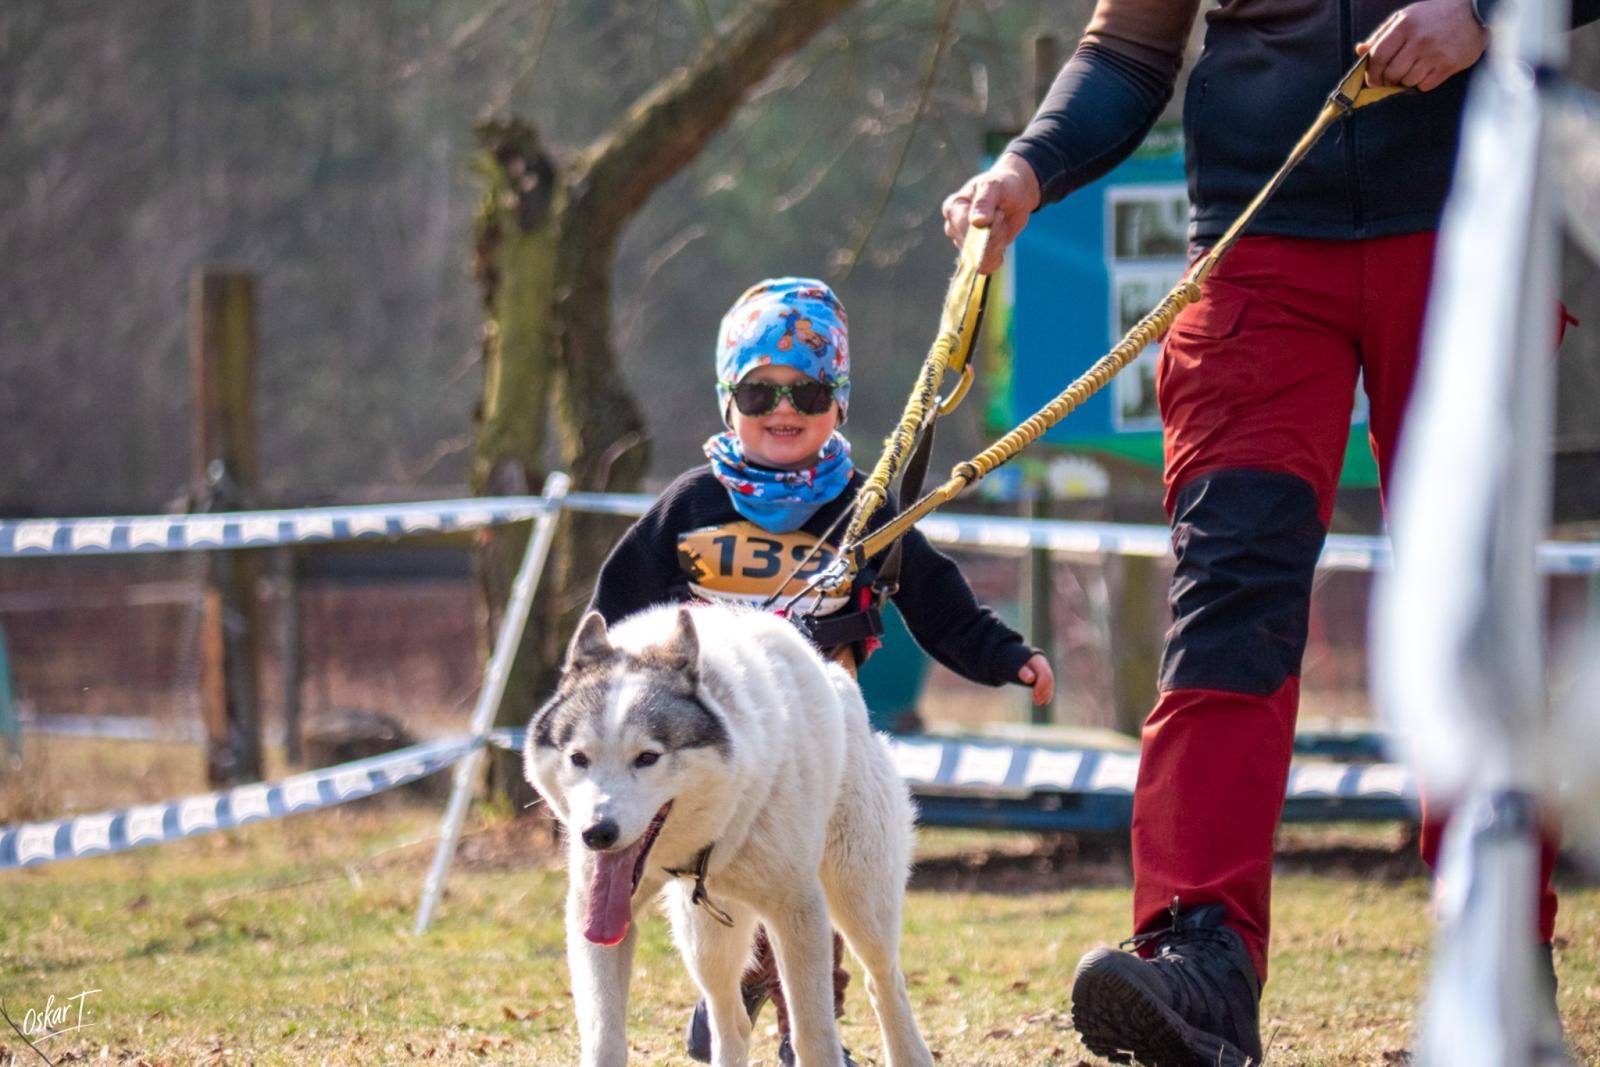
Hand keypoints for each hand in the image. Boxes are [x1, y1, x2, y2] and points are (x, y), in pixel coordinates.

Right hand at [941, 152, 1041, 274]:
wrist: (1015, 195)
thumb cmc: (1002, 185)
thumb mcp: (995, 186)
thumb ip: (984, 201)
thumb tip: (976, 222)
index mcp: (953, 207)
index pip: (962, 226)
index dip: (984, 226)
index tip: (999, 215)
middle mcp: (953, 226)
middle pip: (970, 244)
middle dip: (992, 236)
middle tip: (1002, 218)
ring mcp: (962, 241)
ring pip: (978, 257)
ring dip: (996, 246)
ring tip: (1002, 227)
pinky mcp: (974, 253)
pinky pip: (982, 267)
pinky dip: (995, 259)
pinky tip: (1001, 248)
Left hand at [1017, 652, 1054, 705]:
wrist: (1017, 658)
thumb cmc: (1015, 662)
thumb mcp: (1016, 666)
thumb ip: (1023, 672)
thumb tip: (1030, 679)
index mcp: (1038, 660)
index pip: (1045, 674)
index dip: (1041, 686)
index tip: (1034, 696)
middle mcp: (1044, 664)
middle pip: (1049, 679)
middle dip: (1044, 691)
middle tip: (1036, 702)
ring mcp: (1045, 669)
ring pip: (1050, 683)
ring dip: (1046, 694)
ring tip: (1038, 702)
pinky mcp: (1044, 676)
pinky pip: (1049, 685)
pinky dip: (1047, 693)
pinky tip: (1044, 701)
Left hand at [1357, 0, 1486, 91]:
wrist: (1472, 10)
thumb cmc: (1433, 15)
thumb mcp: (1405, 17)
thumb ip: (1381, 35)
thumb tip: (1360, 51)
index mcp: (1405, 25)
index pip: (1378, 57)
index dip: (1371, 72)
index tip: (1372, 79)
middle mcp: (1419, 40)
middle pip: (1391, 73)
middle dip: (1388, 79)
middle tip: (1392, 76)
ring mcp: (1435, 53)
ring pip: (1407, 82)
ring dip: (1406, 80)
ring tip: (1414, 68)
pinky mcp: (1449, 65)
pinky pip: (1425, 85)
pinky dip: (1422, 82)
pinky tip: (1427, 70)